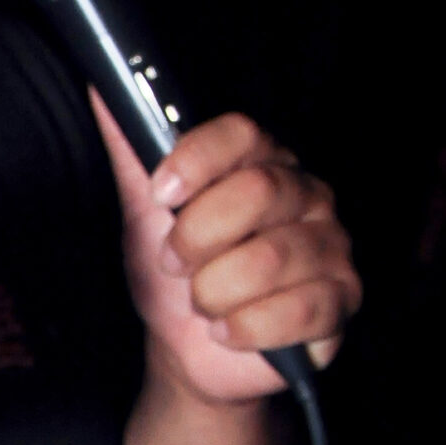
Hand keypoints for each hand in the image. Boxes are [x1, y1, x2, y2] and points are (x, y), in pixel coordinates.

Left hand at [92, 95, 359, 403]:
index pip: (242, 134)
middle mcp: (305, 195)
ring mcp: (330, 246)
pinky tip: (228, 330)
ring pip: (270, 259)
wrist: (187, 350)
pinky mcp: (341, 299)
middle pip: (256, 191)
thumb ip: (133, 156)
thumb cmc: (176, 277)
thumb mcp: (145, 216)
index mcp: (261, 164)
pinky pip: (298, 311)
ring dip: (215, 292)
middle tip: (175, 264)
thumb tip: (104, 94)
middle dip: (196, 238)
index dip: (197, 160)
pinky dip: (246, 328)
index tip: (161, 192)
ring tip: (204, 303)